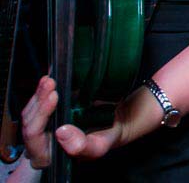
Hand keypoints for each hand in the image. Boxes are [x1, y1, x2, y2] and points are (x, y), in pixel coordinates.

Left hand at [21, 77, 145, 166]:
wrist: (112, 124)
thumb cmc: (104, 138)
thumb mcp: (98, 146)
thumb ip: (81, 146)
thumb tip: (61, 132)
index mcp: (47, 156)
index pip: (34, 136)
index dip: (41, 115)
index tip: (54, 96)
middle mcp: (38, 143)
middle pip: (29, 120)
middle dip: (40, 99)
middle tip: (51, 83)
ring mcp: (40, 128)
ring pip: (31, 110)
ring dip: (39, 92)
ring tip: (50, 79)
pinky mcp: (45, 115)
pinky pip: (36, 102)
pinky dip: (41, 90)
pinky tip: (48, 79)